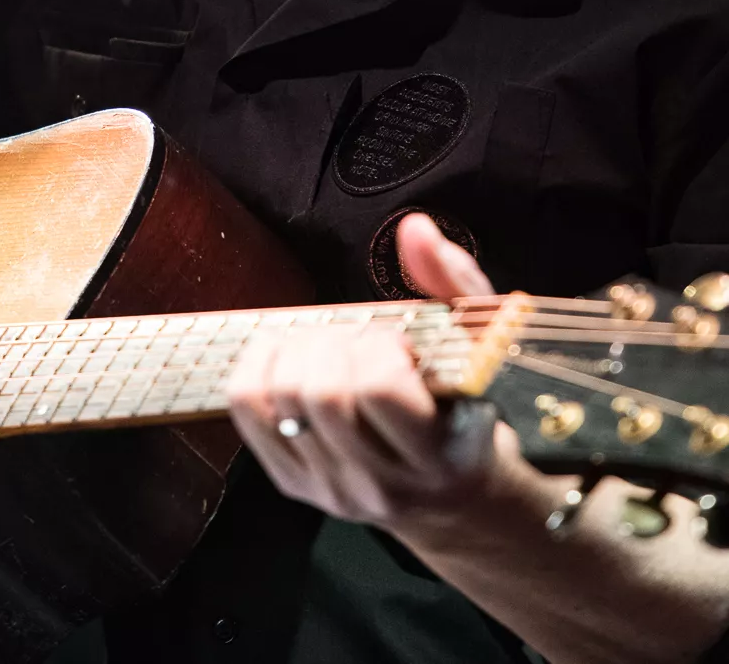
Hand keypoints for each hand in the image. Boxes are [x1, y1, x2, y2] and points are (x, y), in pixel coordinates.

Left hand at [228, 213, 728, 663]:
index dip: (380, 347)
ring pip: (276, 398)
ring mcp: (332, 489)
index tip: (399, 343)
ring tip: (330, 348)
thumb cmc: (469, 410)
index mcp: (440, 455)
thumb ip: (454, 283)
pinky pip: (245, 409)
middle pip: (318, 393)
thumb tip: (415, 229)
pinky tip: (292, 358)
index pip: (379, 390)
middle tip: (360, 341)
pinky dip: (259, 366)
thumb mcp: (483, 348)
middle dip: (334, 343)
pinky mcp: (296, 483)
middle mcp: (381, 483)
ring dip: (296, 351)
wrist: (455, 498)